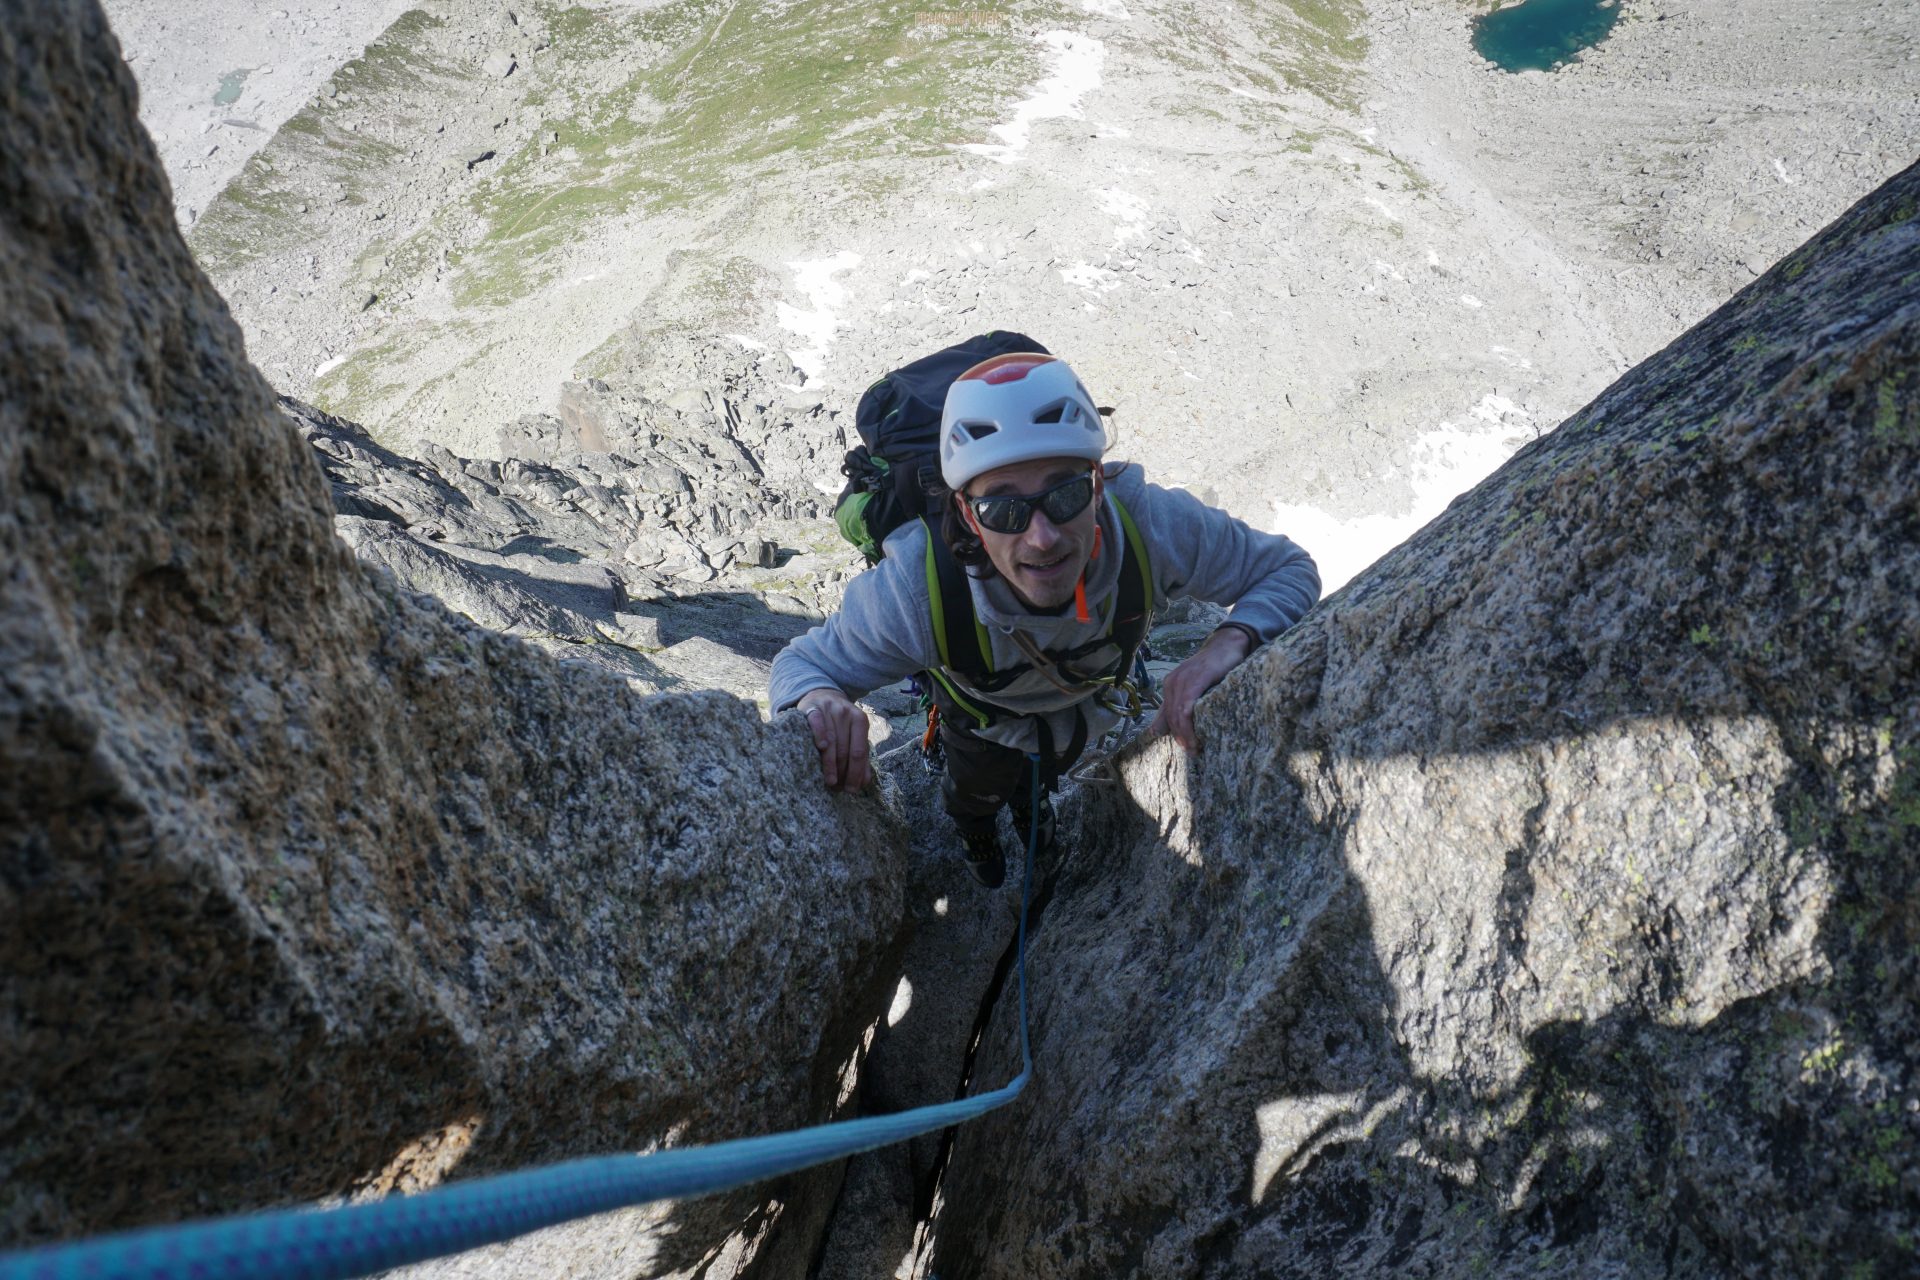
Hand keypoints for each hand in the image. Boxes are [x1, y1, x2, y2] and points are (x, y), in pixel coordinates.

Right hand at [796, 688, 874, 792]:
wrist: (821, 695)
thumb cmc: (839, 722)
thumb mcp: (853, 734)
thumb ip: (860, 756)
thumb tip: (864, 782)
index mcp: (860, 720)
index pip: (859, 752)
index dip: (856, 772)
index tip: (851, 789)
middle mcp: (846, 713)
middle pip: (845, 749)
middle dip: (842, 772)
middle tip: (838, 789)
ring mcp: (830, 709)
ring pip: (832, 740)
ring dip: (830, 764)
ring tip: (829, 781)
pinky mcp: (813, 708)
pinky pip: (817, 723)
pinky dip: (820, 734)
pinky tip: (821, 747)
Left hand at [1148, 626, 1254, 752]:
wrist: (1227, 645)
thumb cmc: (1214, 668)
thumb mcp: (1194, 687)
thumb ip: (1179, 706)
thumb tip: (1157, 731)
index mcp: (1170, 684)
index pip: (1166, 714)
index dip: (1174, 733)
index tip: (1185, 746)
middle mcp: (1172, 682)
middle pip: (1171, 717)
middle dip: (1180, 737)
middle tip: (1193, 751)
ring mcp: (1182, 680)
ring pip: (1177, 715)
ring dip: (1185, 735)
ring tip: (1195, 748)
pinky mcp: (1195, 680)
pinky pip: (1186, 708)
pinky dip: (1189, 725)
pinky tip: (1196, 736)